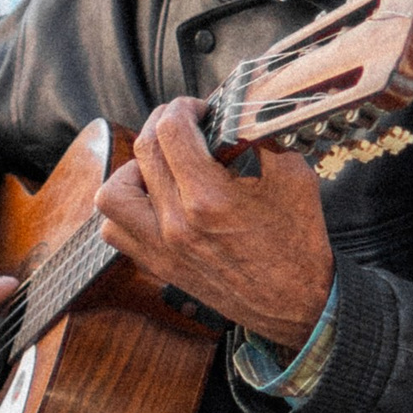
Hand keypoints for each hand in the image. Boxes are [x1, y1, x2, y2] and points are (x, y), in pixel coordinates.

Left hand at [96, 97, 333, 355]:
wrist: (298, 306)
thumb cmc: (299, 244)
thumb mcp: (295, 177)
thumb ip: (263, 138)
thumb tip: (240, 111)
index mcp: (209, 198)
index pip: (171, 130)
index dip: (183, 107)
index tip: (199, 109)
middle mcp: (176, 224)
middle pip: (144, 150)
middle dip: (162, 123)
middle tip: (185, 123)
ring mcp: (162, 248)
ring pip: (114, 193)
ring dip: (132, 168)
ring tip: (160, 164)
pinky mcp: (159, 265)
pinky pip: (116, 231)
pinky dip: (126, 209)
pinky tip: (153, 199)